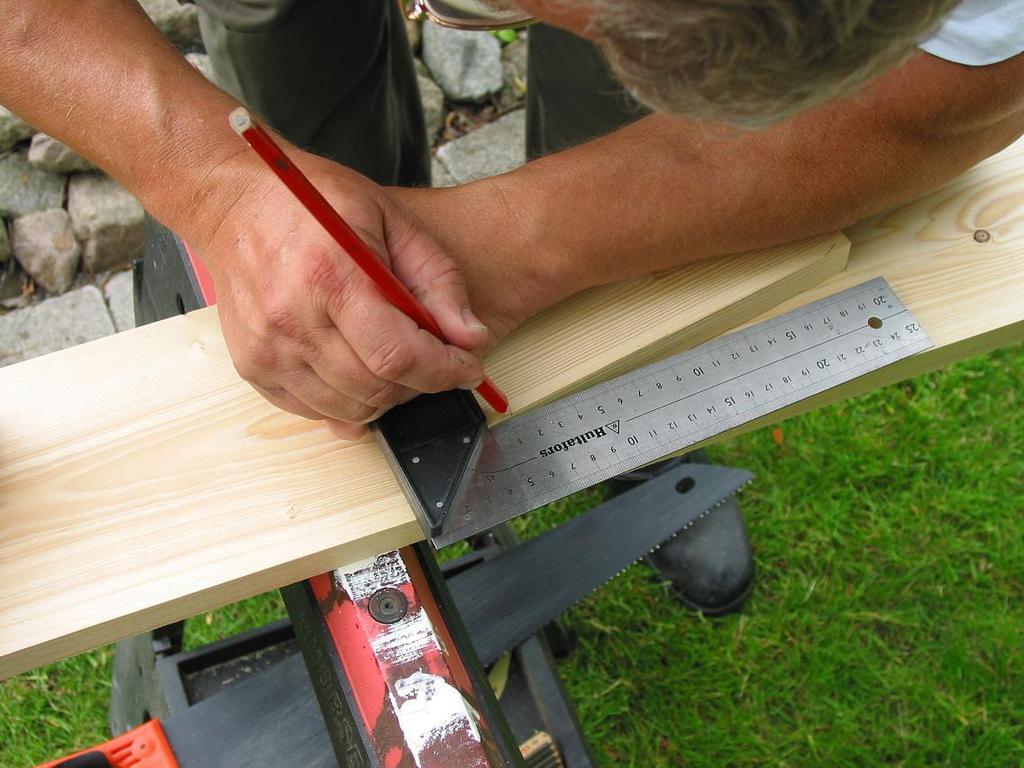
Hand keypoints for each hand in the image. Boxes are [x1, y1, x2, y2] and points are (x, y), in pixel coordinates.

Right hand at [193, 149, 493, 438]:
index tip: (467, 367)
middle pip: (377, 387)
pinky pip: (315, 409)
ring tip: (396, 359)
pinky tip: (358, 367)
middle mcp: (293, 319)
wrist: (232, 201)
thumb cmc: (312, 201)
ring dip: (386, 394)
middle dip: (421, 382)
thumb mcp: (391, 219)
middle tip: (436, 360)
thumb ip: (438, 279)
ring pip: (349, 407)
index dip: (444, 371)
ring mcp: (267, 349)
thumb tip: (469, 336)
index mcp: (331, 276)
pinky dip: (347, 400)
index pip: (399, 355)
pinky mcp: (252, 367)